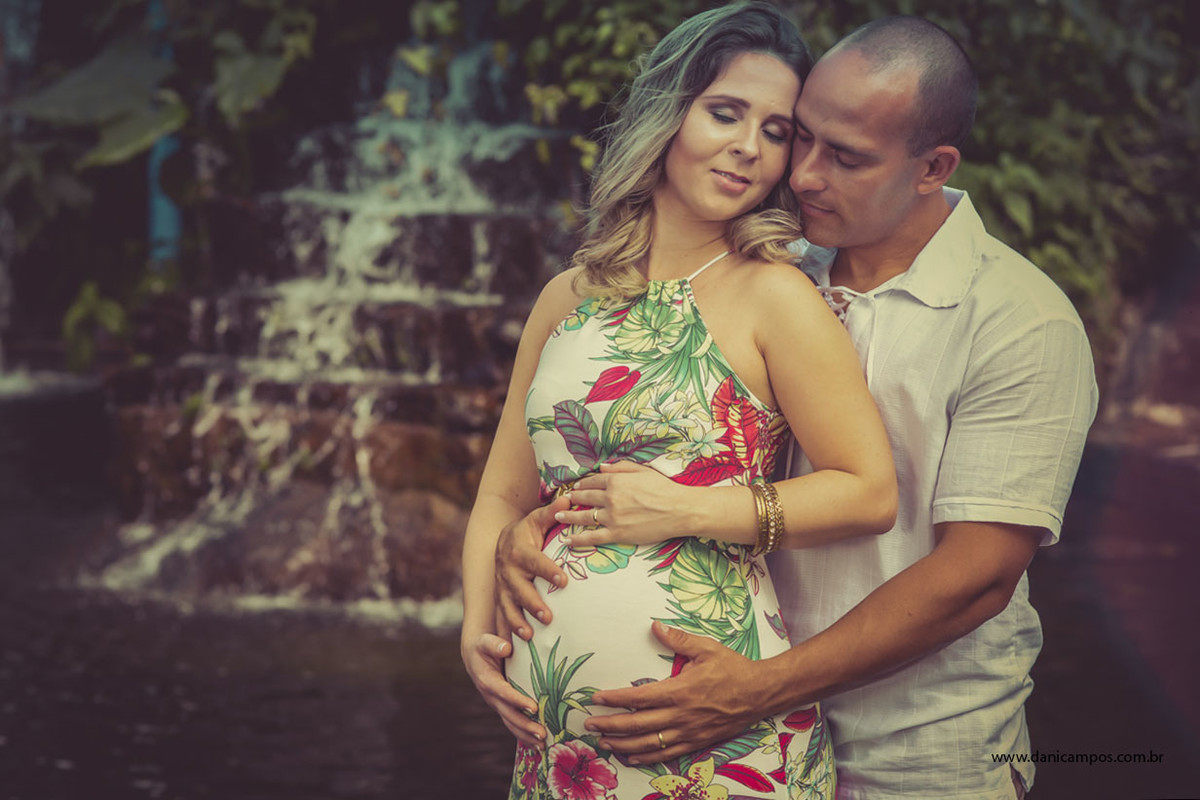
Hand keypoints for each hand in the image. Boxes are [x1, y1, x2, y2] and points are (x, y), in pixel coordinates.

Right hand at [461, 632, 545, 746]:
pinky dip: (524, 735)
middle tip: (542, 733)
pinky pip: (513, 724)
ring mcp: (496, 704)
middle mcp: (491, 696)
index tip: (534, 707)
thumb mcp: (485, 642)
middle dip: (525, 725)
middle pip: (508, 714)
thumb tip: (506, 648)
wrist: (474, 656)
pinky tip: (537, 745)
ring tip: (542, 745)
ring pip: (510, 723)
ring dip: (526, 735)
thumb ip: (494, 644)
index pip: (504, 692)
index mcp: (487, 681)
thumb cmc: (483, 647)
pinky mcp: (503, 707)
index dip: (517, 700)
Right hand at [495, 496, 570, 640]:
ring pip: (507, 608)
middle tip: (548, 617)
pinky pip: (501, 619)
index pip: (535, 561)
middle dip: (532, 604)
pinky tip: (512, 651)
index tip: (564, 580)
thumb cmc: (527, 532)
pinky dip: (505, 634)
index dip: (548, 570)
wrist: (502, 542)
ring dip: (517, 622)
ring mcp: (502, 589)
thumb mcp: (537, 520)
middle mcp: (508, 572)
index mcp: (520, 551)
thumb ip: (553, 512)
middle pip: (519, 590)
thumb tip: (572, 497)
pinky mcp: (500, 601)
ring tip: (530, 636)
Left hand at [556, 462, 694, 547]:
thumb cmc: (665, 488)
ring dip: (568, 516)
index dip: (582, 484)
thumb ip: (620, 467)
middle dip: (572, 498)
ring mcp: (612, 517)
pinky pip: (593, 537)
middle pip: (584, 497)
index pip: (592, 481)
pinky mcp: (618, 534)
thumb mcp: (643, 471)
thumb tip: (601, 466)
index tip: (576, 486)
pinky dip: (578, 539)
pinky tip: (568, 541)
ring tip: (558, 517)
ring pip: (583, 517)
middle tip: (563, 500)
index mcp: (616, 481)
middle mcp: (610, 498)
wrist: (680, 510)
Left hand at [584, 621, 767, 764]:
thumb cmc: (733, 668)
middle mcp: (680, 715)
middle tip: (589, 725)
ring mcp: (688, 732)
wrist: (760, 693)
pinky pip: (666, 754)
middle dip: (610, 725)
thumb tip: (655, 627)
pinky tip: (631, 758)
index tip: (596, 698)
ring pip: (648, 744)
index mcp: (679, 691)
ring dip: (623, 745)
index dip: (614, 699)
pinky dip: (646, 758)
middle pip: (637, 725)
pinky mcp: (696, 742)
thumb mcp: (707, 647)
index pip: (637, 697)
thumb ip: (679, 639)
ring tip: (604, 743)